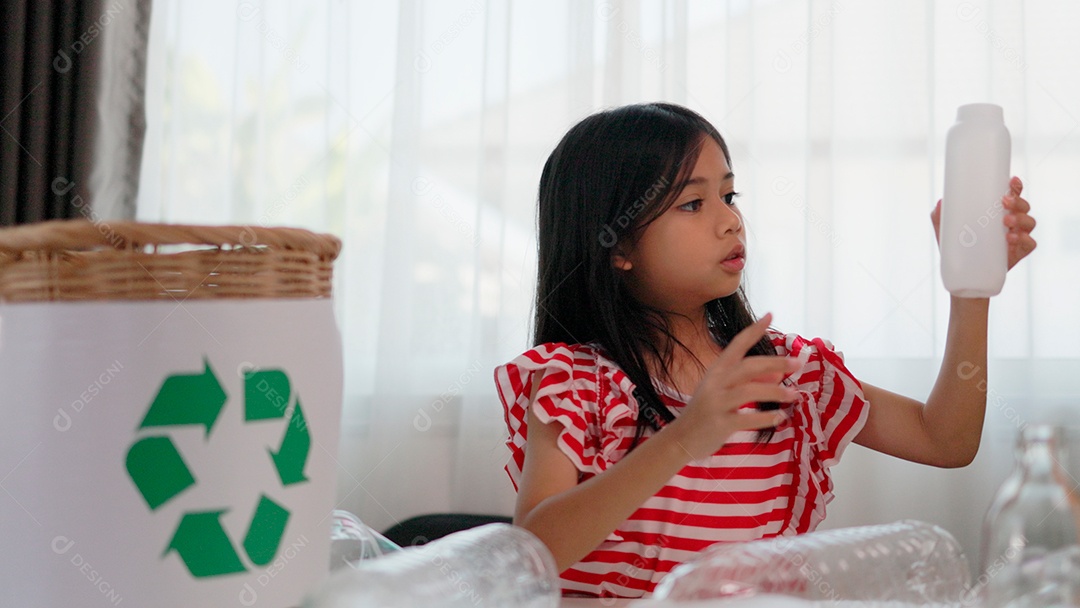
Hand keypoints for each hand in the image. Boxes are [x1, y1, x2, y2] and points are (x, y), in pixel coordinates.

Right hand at [664, 313, 798, 460]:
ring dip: (775, 392)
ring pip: (750, 391)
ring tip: (794, 395)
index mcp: (716, 370)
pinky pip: (748, 418)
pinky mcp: (720, 424)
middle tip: (799, 363)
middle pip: (748, 366)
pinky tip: (779, 417)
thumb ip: (750, 382)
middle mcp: (715, 383)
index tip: (770, 314)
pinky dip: (766, 418)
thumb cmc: (706, 412)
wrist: (681, 438)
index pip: (737, 344)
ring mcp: (716, 403)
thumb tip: (779, 376)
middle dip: (775, 363)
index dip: (754, 330)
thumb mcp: (724, 392)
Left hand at [930, 176, 1037, 269]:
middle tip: (1004, 202)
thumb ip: (939, 216)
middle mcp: (1012, 222)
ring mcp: (1017, 237)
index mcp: (998, 212)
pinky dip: (1025, 239)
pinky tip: (1012, 238)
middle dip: (1018, 201)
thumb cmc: (957, 247)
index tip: (1012, 181)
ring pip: (1029, 223)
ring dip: (1021, 219)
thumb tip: (941, 202)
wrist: (963, 274)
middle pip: (1024, 206)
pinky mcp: (1019, 253)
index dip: (1015, 187)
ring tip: (1006, 221)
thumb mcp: (946, 230)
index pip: (1012, 195)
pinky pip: (1030, 244)